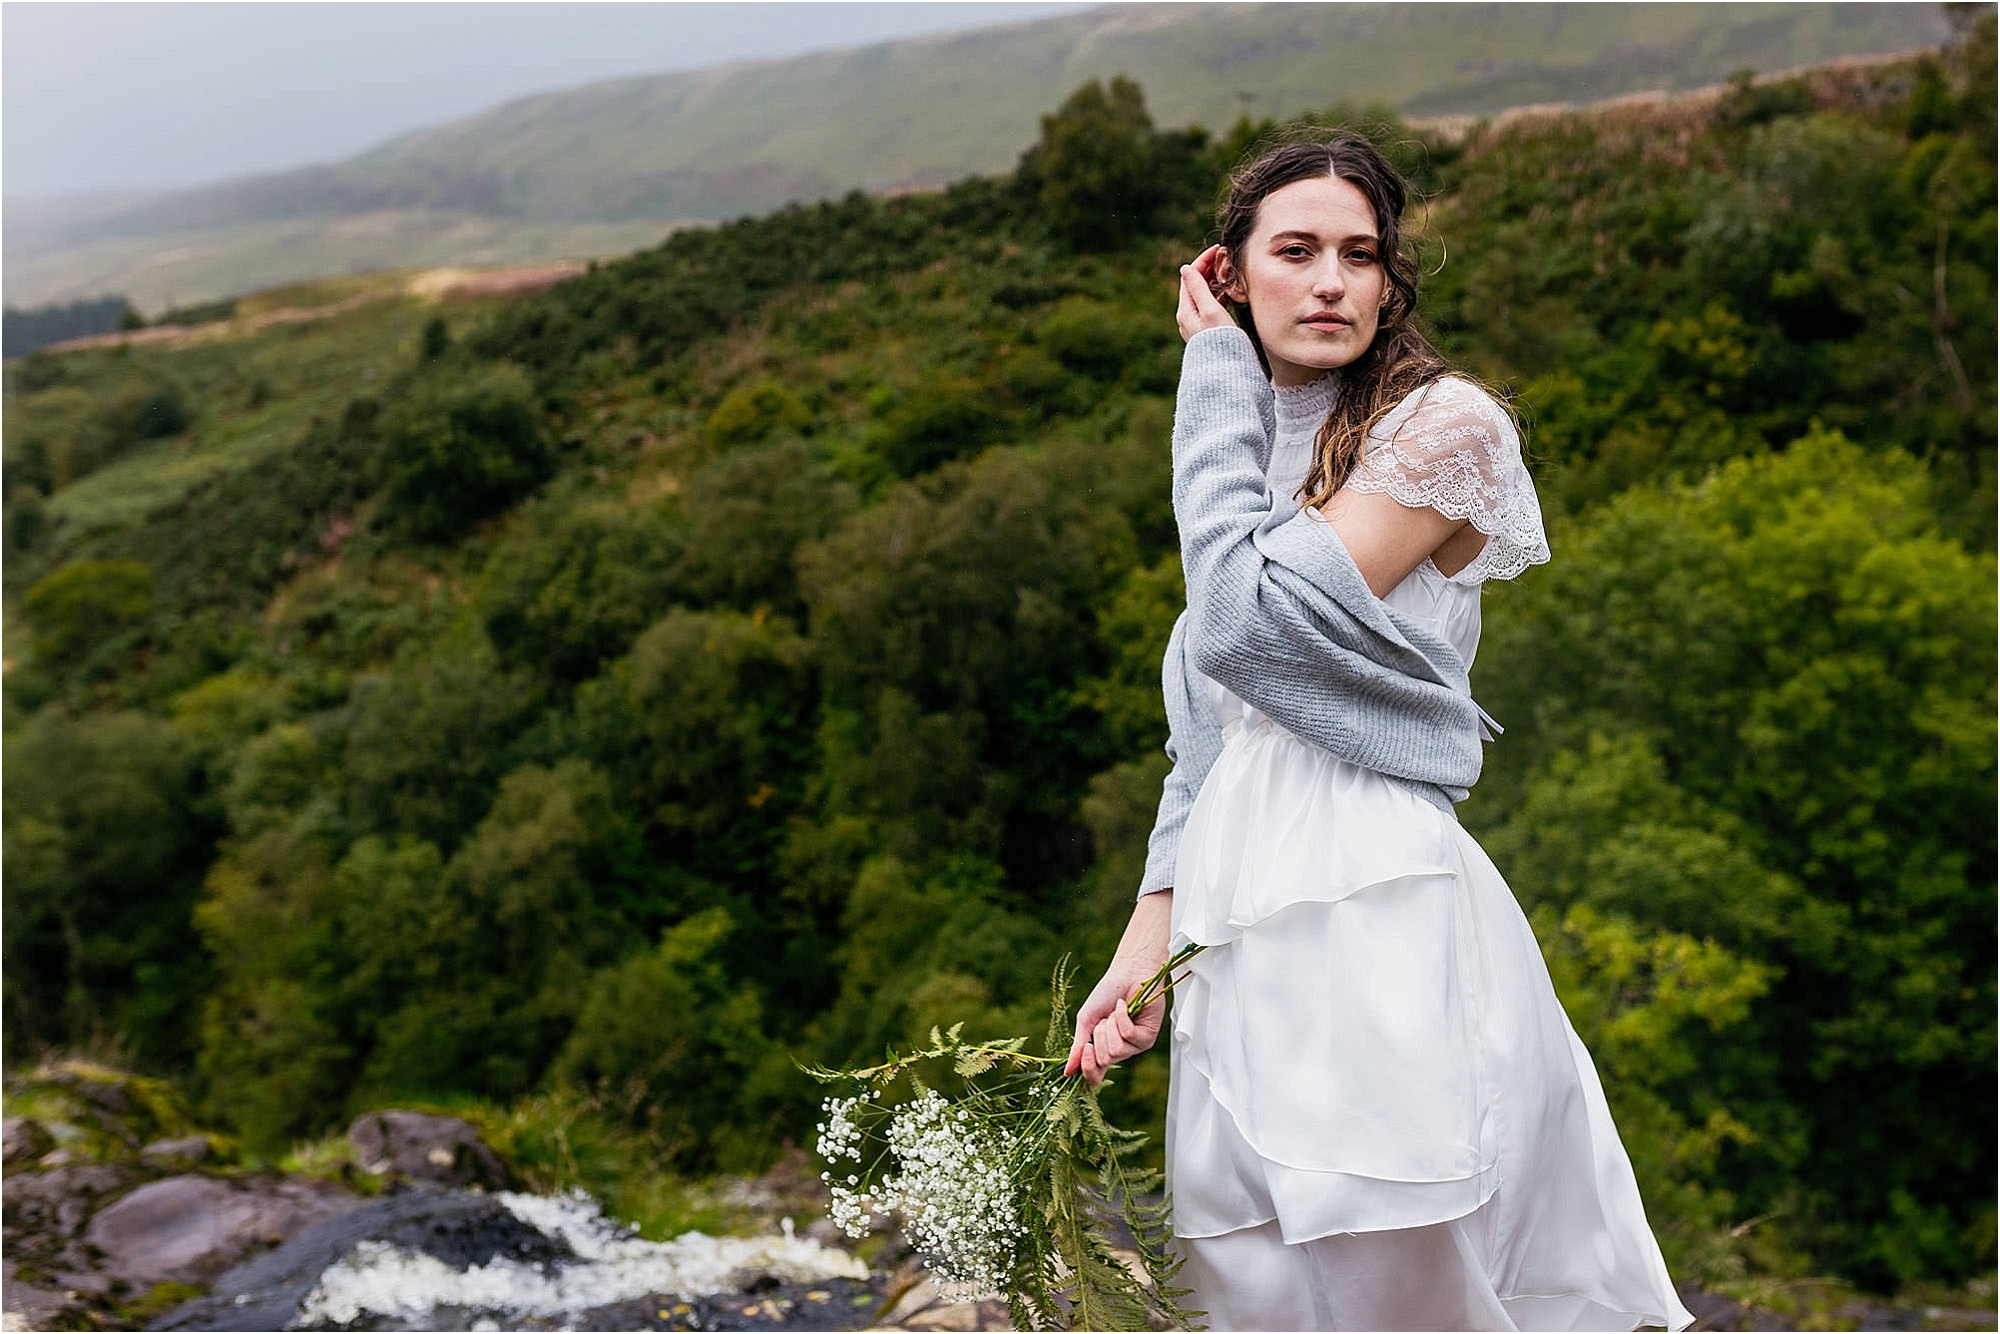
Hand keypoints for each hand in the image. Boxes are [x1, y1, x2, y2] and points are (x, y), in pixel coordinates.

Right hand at [1063, 892, 1173, 1086]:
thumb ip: (1078, 1047)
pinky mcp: (1148, 1037)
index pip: (1095, 1076)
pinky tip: (1125, 1006)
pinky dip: (1122, 1017)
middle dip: (1100, 1034)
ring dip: (1111, 1025)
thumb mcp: (1086, 1021)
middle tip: (1105, 1017)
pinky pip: (1129, 1035)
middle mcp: (1120, 1052)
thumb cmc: (1106, 994)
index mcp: (1103, 1050)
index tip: (1087, 1048)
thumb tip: (1067, 1072)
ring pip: (1116, 1050)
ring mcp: (1135, 1046)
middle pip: (1104, 1059)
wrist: (1126, 973)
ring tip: (1116, 1011)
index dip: (1089, 1067)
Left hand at [1177, 245, 1237, 342]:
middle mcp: (1187, 317)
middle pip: (1194, 284)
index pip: (1190, 276)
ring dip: (1212, 280)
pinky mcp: (1205, 330)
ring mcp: (1196, 324)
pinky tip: (1226, 294)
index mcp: (1186, 311)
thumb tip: (1185, 268)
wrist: (1226, 370)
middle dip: (1208, 268)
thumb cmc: (1221, 341)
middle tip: (1224, 257)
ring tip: (1226, 271)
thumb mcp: (1210, 311)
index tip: (1218, 249)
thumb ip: (1198, 289)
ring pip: (1202, 294)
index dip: (1203, 260)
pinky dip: (1216, 294)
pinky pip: (1208, 305)